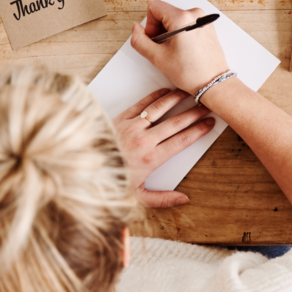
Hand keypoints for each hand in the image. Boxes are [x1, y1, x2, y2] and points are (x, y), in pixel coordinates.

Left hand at [113, 88, 215, 207]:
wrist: (81, 168)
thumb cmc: (109, 182)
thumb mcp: (137, 197)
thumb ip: (162, 198)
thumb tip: (184, 199)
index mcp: (152, 159)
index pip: (182, 141)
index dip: (199, 131)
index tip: (210, 124)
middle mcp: (144, 140)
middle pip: (176, 123)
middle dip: (194, 114)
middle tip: (206, 107)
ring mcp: (132, 127)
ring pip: (160, 109)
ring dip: (178, 100)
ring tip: (190, 93)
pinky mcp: (120, 118)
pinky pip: (142, 104)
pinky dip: (156, 96)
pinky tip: (166, 92)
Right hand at [129, 1, 229, 95]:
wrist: (213, 83)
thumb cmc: (191, 73)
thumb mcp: (157, 58)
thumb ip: (139, 40)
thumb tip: (136, 28)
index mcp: (182, 18)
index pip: (154, 7)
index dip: (150, 25)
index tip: (156, 40)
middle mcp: (195, 14)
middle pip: (165, 12)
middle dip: (160, 29)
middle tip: (165, 48)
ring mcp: (204, 20)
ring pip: (176, 19)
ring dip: (171, 33)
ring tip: (176, 51)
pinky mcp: (208, 26)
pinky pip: (188, 23)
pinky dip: (182, 34)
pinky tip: (185, 50)